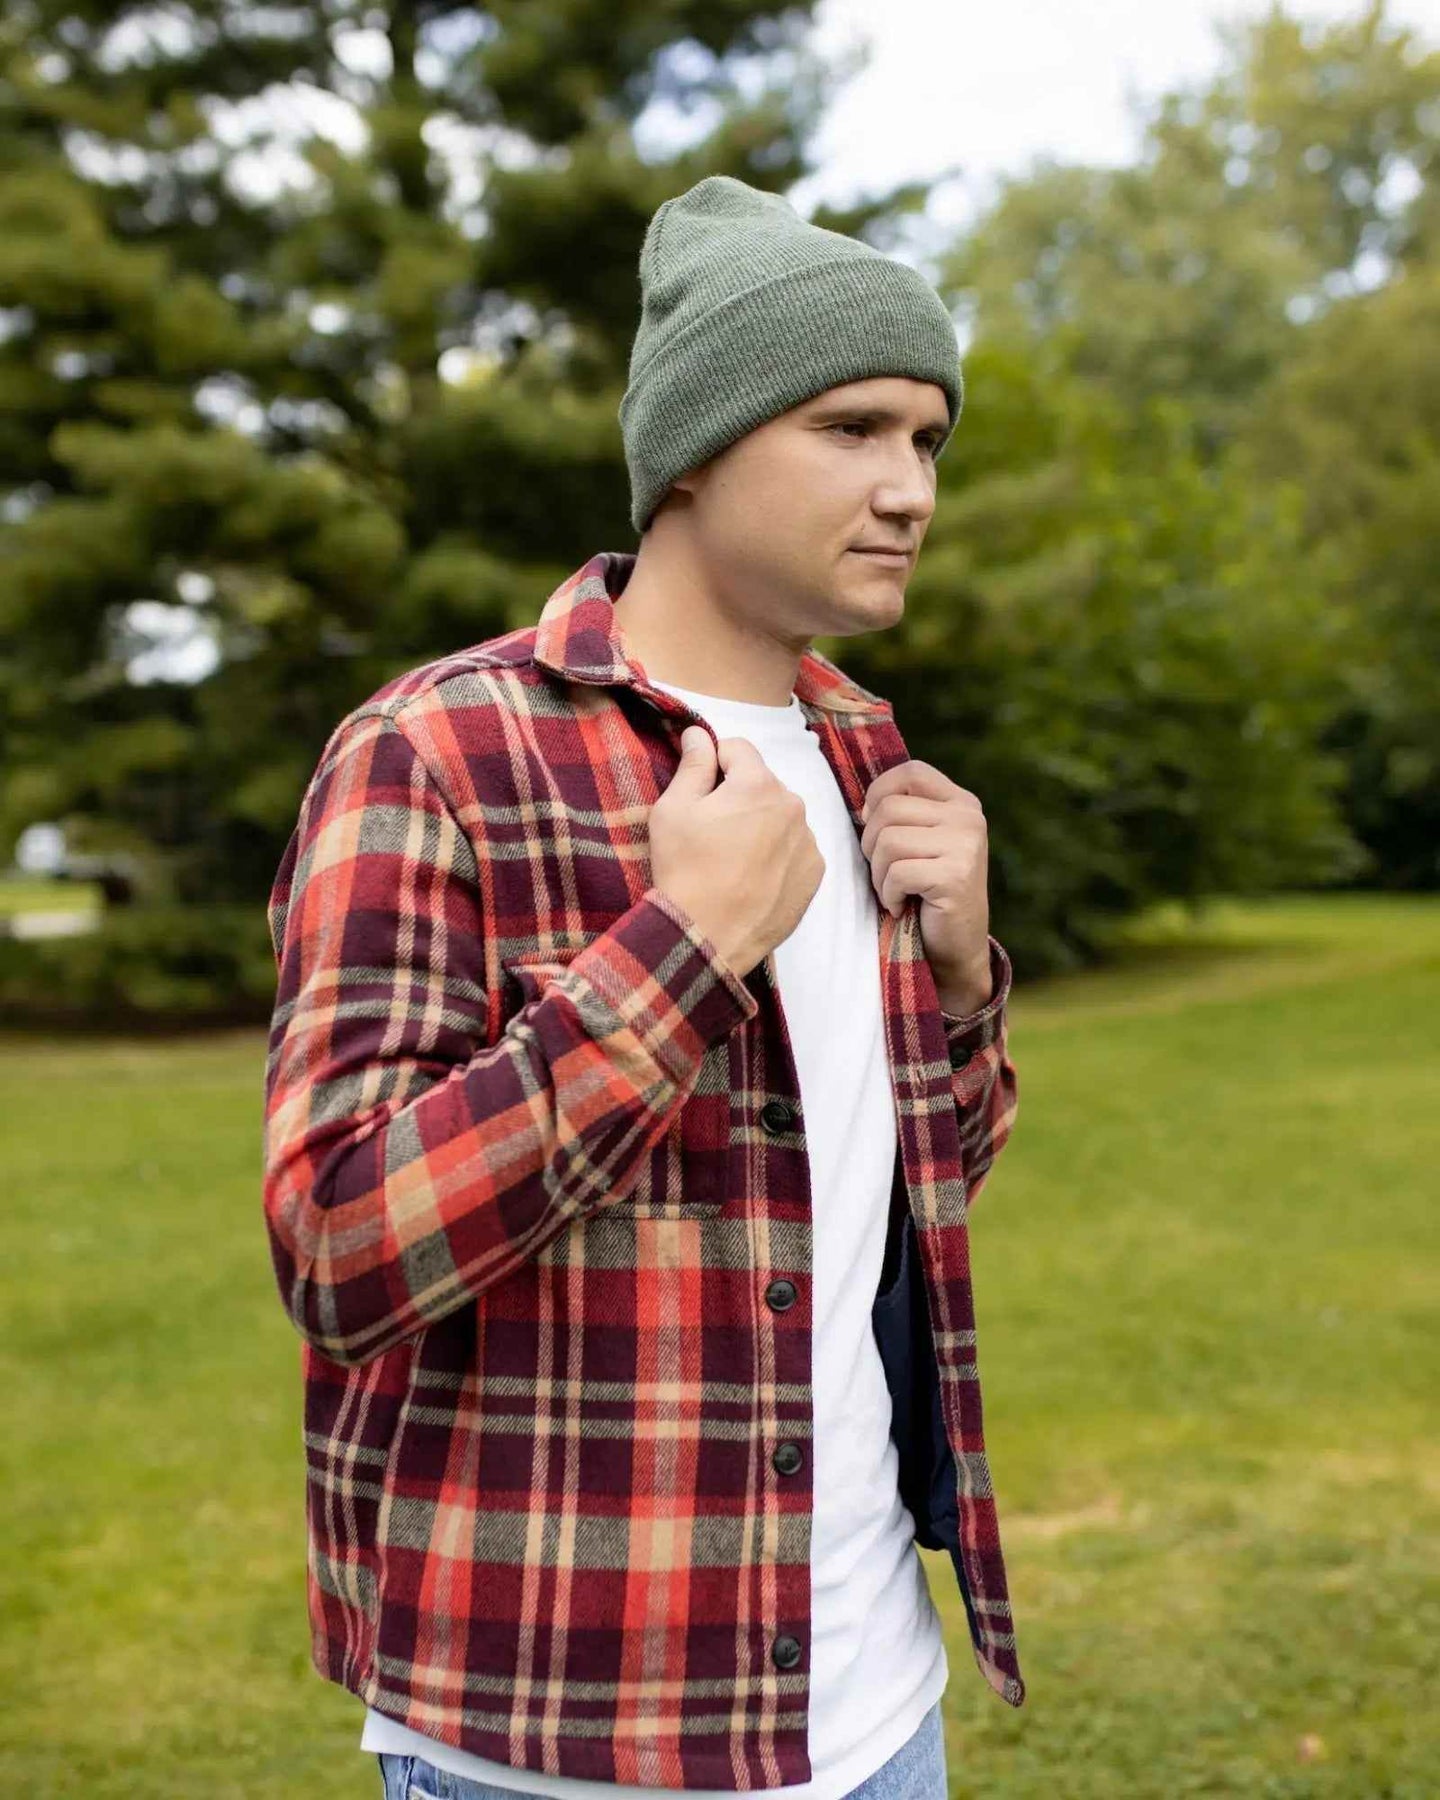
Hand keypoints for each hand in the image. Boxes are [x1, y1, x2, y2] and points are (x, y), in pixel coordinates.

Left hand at [858, 759, 991, 1003]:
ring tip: (896, 891)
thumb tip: (860, 806)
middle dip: (872, 845)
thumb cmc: (927, 894)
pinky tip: (902, 906)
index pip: (910, 772)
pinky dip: (889, 895)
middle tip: (886, 874)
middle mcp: (968, 818)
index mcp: (961, 803)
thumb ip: (902, 815)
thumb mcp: (920, 844)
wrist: (955, 948)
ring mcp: (966, 845)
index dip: (879, 793)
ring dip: (879, 874)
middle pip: (889, 808)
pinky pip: (897, 872)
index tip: (871, 825)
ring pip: (888, 840)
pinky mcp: (956, 875)